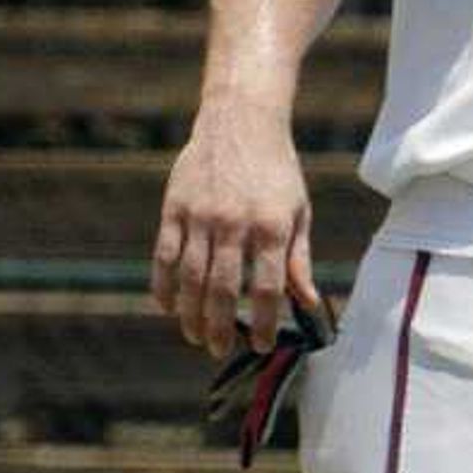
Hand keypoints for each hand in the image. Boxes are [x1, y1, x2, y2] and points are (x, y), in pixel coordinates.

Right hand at [152, 96, 319, 354]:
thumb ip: (298, 259)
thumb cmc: (277, 171)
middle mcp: (233, 224)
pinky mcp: (174, 208)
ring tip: (196, 336)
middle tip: (221, 350)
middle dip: (222, 327)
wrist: (241, 121)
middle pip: (223, 290)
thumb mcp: (298, 212)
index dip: (265, 323)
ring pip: (189, 278)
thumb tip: (309, 302)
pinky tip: (168, 306)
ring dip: (191, 314)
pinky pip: (163, 255)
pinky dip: (163, 285)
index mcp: (271, 227)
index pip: (268, 288)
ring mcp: (199, 216)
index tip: (264, 345)